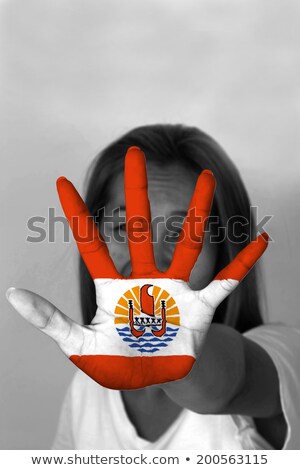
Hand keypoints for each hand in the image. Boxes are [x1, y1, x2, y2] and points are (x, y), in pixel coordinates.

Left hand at [6, 147, 267, 389]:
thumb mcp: (79, 344)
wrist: (154, 376)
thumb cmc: (117, 360)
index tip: (61, 183)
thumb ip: (49, 320)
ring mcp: (174, 290)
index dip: (77, 214)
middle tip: (136, 155)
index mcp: (114, 287)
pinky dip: (241, 263)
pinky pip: (224, 281)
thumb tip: (12, 293)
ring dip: (198, 214)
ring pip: (188, 243)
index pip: (92, 243)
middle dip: (139, 191)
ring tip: (208, 179)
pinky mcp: (199, 307)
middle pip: (143, 228)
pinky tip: (262, 239)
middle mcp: (145, 278)